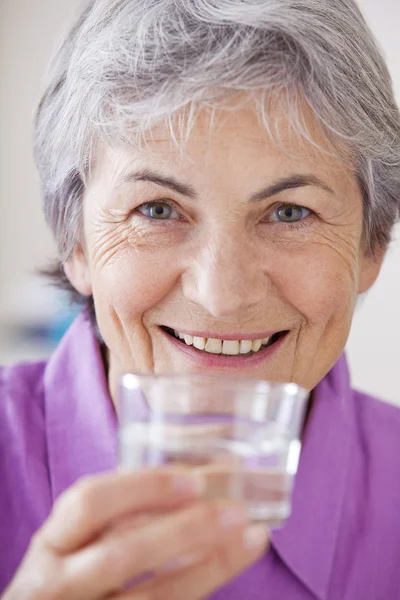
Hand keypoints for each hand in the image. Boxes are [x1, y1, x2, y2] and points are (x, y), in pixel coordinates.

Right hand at [3, 470, 268, 599]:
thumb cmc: (73, 570)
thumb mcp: (78, 540)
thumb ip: (119, 512)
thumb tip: (200, 475)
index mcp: (52, 543)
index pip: (88, 504)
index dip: (141, 487)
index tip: (192, 479)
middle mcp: (59, 585)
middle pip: (122, 554)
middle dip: (184, 530)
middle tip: (236, 510)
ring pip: (152, 597)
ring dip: (208, 564)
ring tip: (252, 538)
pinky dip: (201, 584)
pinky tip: (229, 564)